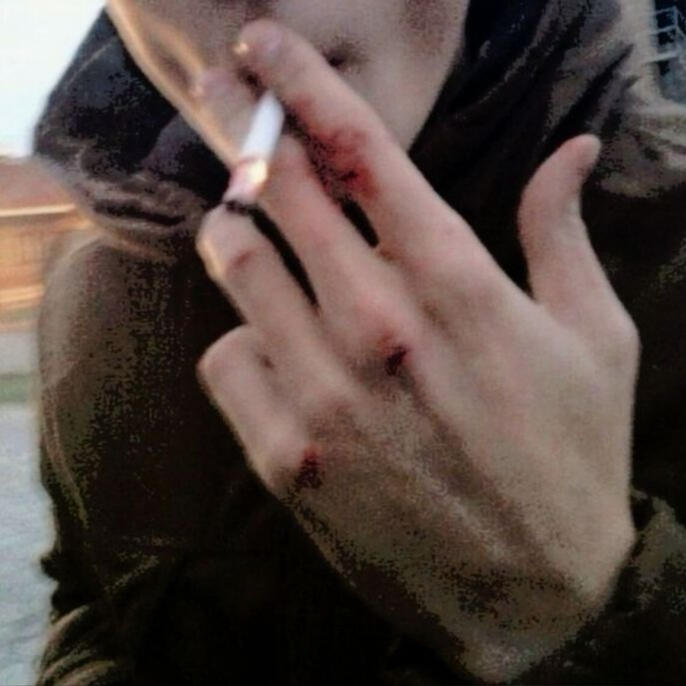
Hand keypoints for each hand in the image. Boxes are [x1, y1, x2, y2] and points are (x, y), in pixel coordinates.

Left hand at [196, 20, 638, 680]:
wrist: (532, 591)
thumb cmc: (570, 457)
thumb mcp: (594, 340)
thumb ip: (562, 234)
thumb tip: (571, 150)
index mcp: (457, 287)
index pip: (364, 155)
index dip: (308, 87)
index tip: (263, 47)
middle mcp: (379, 330)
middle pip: (283, 197)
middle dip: (255, 144)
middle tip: (238, 118)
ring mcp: (324, 396)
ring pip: (236, 268)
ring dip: (238, 237)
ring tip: (249, 233)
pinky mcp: (285, 457)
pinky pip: (225, 359)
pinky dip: (240, 338)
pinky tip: (271, 348)